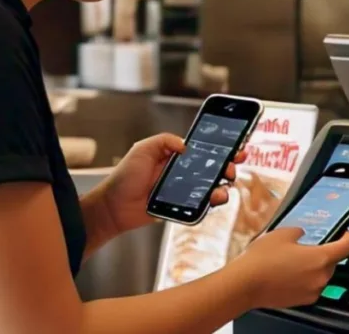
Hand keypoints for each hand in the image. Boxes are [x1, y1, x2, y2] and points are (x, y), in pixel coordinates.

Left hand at [98, 133, 246, 234]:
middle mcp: (181, 173)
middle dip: (227, 167)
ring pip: (210, 188)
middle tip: (231, 168)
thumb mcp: (142, 149)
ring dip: (222, 187)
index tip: (235, 147)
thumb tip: (186, 145)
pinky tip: (214, 199)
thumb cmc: (124, 177)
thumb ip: (164, 141)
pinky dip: (211, 203)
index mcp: (174, 157)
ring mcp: (182, 191)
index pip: (202, 150)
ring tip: (224, 187)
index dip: (220, 149)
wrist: (113, 207)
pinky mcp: (181, 208)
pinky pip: (200, 206)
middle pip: (212, 169)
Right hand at [228, 228, 348, 309]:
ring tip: (292, 260)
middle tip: (306, 245)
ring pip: (321, 275)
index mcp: (321, 258)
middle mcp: (321, 277)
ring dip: (313, 266)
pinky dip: (304, 279)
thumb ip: (300, 231)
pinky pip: (310, 286)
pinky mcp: (302, 301)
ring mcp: (312, 291)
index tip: (343, 232)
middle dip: (324, 252)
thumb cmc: (263, 258)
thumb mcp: (283, 233)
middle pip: (333, 261)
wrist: (246, 284)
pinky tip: (287, 273)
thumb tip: (303, 235)